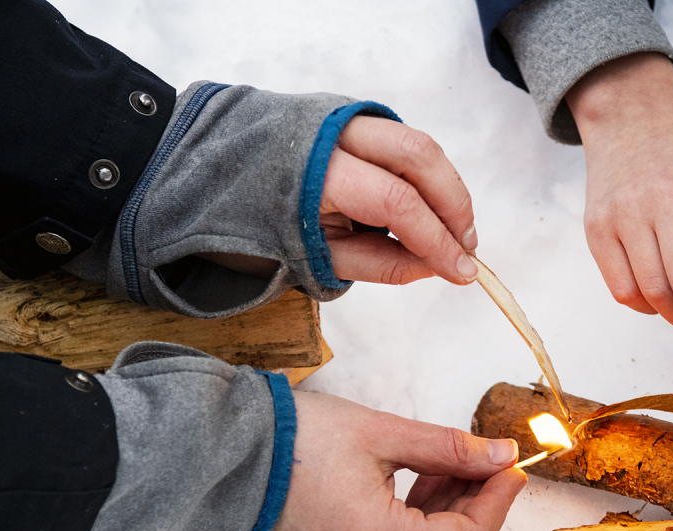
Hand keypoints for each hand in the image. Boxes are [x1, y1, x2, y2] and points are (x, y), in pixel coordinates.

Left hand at [202, 116, 479, 285]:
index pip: (398, 204)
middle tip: (467, 246)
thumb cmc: (254, 226)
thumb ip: (378, 263)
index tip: (463, 272)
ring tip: (456, 231)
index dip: (438, 240)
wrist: (204, 177)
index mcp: (316, 175)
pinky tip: (429, 208)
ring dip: (446, 186)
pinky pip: (401, 141)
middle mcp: (334, 134)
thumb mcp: (312, 260)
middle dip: (454, 203)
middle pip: (419, 156)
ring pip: (417, 142)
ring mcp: (342, 118)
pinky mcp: (349, 117)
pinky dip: (425, 174)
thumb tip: (434, 266)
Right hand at [255, 391, 526, 530]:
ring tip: (443, 465)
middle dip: (473, 506)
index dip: (498, 505)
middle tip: (483, 461)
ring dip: (441, 516)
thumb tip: (501, 455)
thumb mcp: (382, 433)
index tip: (510, 468)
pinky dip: (408, 527)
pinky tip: (409, 485)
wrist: (217, 453)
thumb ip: (450, 448)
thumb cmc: (293, 438)